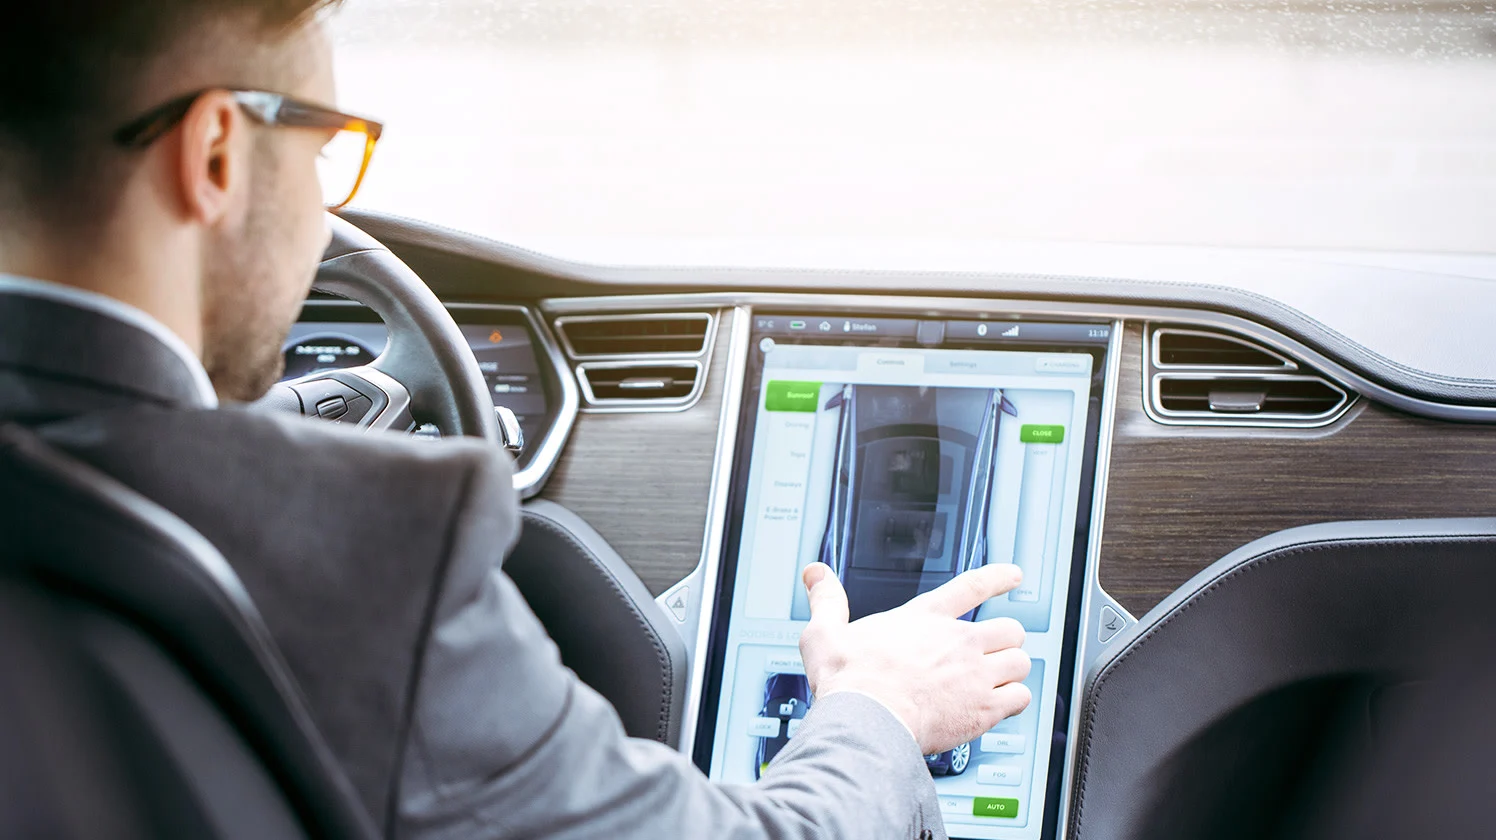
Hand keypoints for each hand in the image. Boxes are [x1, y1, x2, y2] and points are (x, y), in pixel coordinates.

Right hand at [797, 562, 1031, 754]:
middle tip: (994, 653)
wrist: (866, 719)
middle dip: (1006, 641)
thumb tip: (816, 574)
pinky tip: (1001, 707)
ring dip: (1012, 671)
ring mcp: (974, 673)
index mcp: (924, 619)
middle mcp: (957, 641)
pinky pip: (1020, 698)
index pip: (971, 587)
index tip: (1013, 575)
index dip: (998, 578)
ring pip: (1021, 662)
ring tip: (1000, 680)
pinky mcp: (983, 707)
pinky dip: (1013, 702)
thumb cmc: (848, 680)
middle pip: (1009, 629)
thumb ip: (826, 600)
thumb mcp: (825, 632)